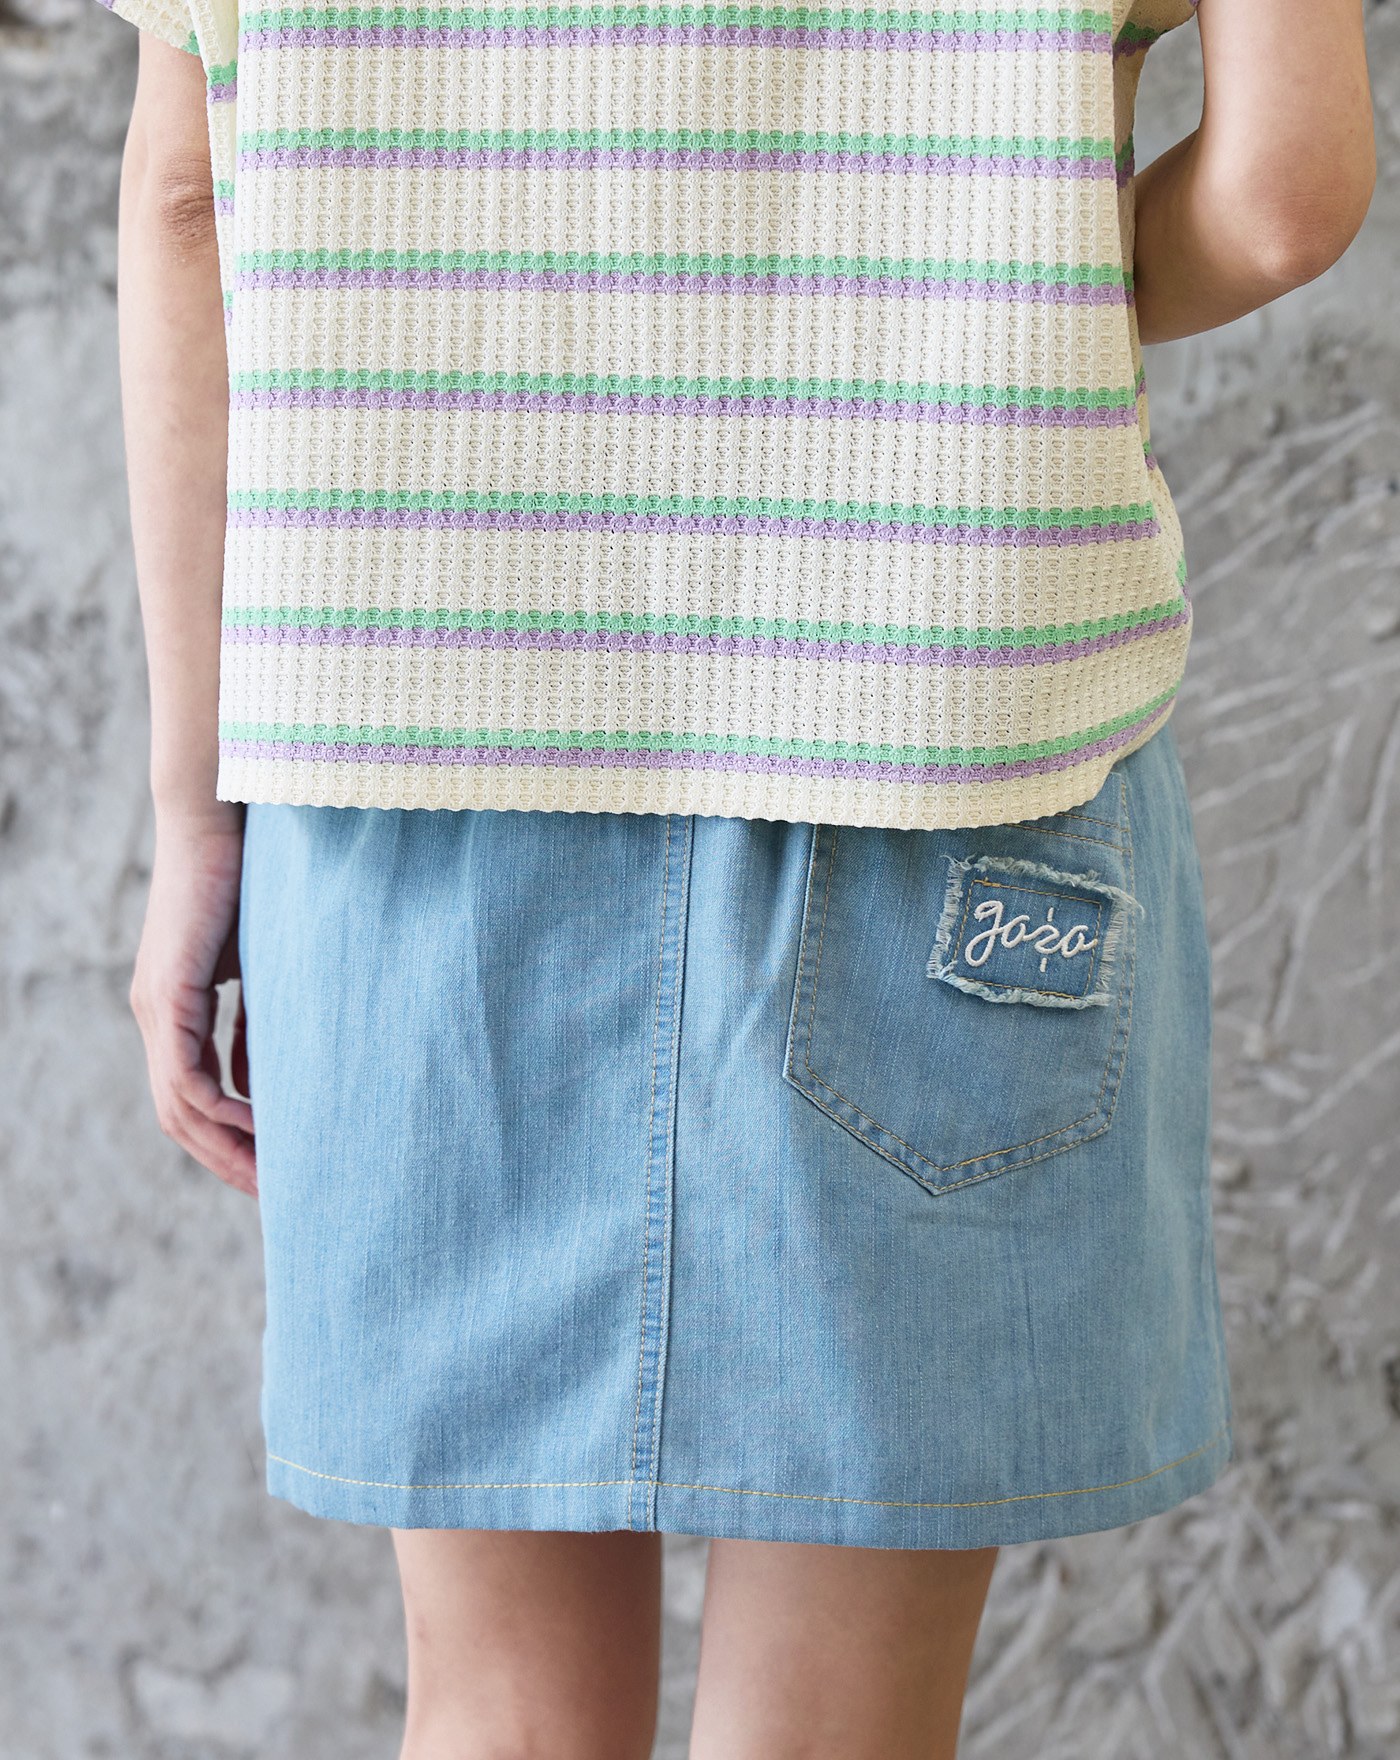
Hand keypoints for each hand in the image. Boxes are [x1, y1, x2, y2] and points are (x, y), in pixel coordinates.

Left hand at [129, 811, 256, 1195]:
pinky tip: (259, 1127)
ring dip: (222, 1148)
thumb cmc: (249, 880)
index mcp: (172, 1010)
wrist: (220, 820)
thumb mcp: (258, 969)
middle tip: (273, 1194)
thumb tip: (257, 1086)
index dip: (224, 1140)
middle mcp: (155, 1015)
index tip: (270, 1168)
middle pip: (178, 1117)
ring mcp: (156, 1008)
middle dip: (225, 1161)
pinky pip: (186, 1076)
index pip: (188, 1097)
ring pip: (178, 1106)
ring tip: (269, 1175)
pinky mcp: (168, 995)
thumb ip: (254, 1026)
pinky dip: (219, 1110)